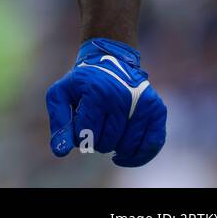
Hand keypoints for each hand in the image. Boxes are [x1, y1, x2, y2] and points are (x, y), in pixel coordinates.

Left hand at [46, 37, 166, 167]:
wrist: (110, 60)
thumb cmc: (82, 83)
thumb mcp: (60, 95)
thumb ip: (59, 123)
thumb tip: (60, 152)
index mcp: (97, 92)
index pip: (86, 134)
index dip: (79, 137)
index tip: (78, 127)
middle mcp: (123, 97)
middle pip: (107, 142)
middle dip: (96, 142)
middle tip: (93, 129)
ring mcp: (143, 104)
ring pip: (127, 147)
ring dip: (114, 148)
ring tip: (107, 135)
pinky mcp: (157, 110)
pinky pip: (152, 145)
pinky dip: (136, 157)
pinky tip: (121, 157)